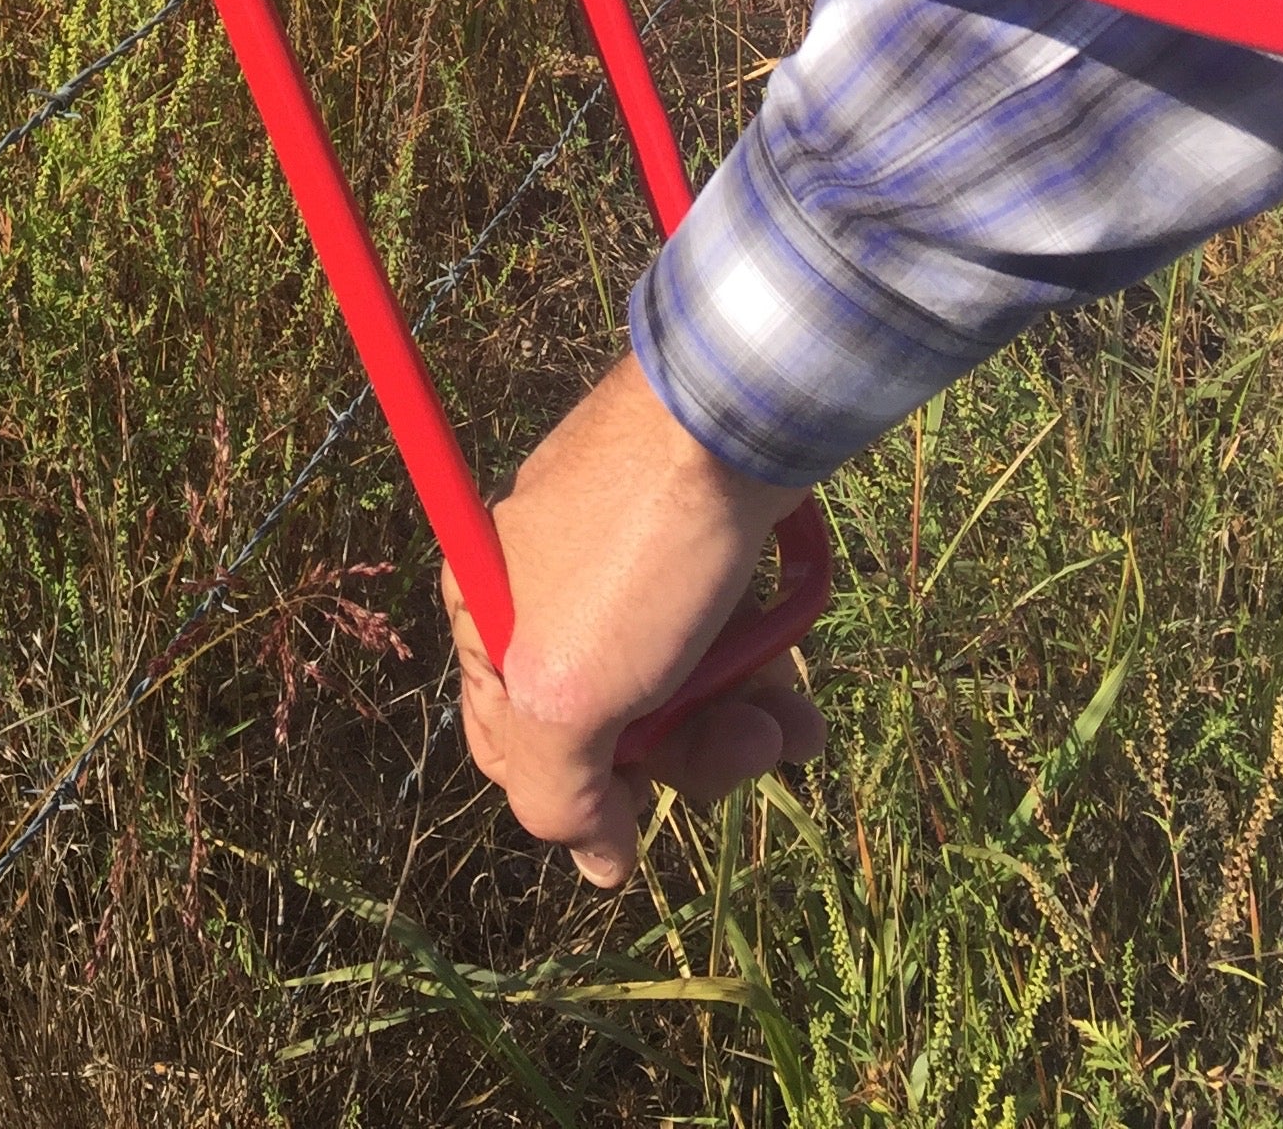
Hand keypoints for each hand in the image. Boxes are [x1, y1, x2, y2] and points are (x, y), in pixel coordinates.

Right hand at [442, 354, 823, 886]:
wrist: (732, 417)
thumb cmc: (636, 555)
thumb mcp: (567, 693)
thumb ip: (557, 792)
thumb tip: (597, 866)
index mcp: (483, 613)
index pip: (508, 751)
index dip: (576, 802)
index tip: (636, 826)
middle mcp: (540, 590)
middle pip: (606, 727)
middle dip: (687, 756)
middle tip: (749, 747)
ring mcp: (616, 564)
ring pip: (672, 688)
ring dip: (739, 724)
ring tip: (794, 724)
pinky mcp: (685, 546)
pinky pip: (713, 638)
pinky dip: (756, 675)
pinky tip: (800, 701)